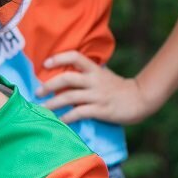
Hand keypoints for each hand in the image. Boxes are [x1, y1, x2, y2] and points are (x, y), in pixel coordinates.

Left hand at [37, 51, 157, 125]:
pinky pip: (79, 113)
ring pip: (69, 96)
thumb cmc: (119, 88)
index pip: (75, 56)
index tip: (45, 64)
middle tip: (37, 92)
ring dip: (52, 103)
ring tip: (41, 109)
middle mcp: (94, 80)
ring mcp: (97, 95)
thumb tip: (67, 73)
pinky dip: (66, 117)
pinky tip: (58, 121)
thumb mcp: (103, 75)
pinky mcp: (101, 110)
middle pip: (67, 78)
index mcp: (95, 69)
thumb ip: (88, 73)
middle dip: (48, 85)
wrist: (141, 99)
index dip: (59, 58)